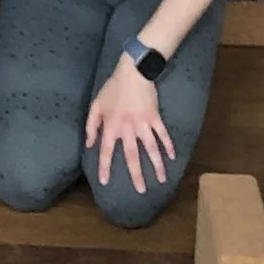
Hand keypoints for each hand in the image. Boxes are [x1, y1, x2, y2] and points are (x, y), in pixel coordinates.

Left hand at [83, 57, 174, 196]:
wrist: (133, 72)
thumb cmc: (112, 88)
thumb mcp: (96, 104)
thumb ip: (91, 125)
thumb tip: (90, 144)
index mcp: (112, 126)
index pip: (106, 151)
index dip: (105, 167)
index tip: (105, 182)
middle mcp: (128, 128)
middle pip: (132, 156)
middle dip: (137, 175)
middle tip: (141, 191)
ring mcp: (143, 123)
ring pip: (151, 149)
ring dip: (157, 165)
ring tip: (161, 180)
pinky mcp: (155, 117)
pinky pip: (163, 134)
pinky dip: (168, 145)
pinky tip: (172, 157)